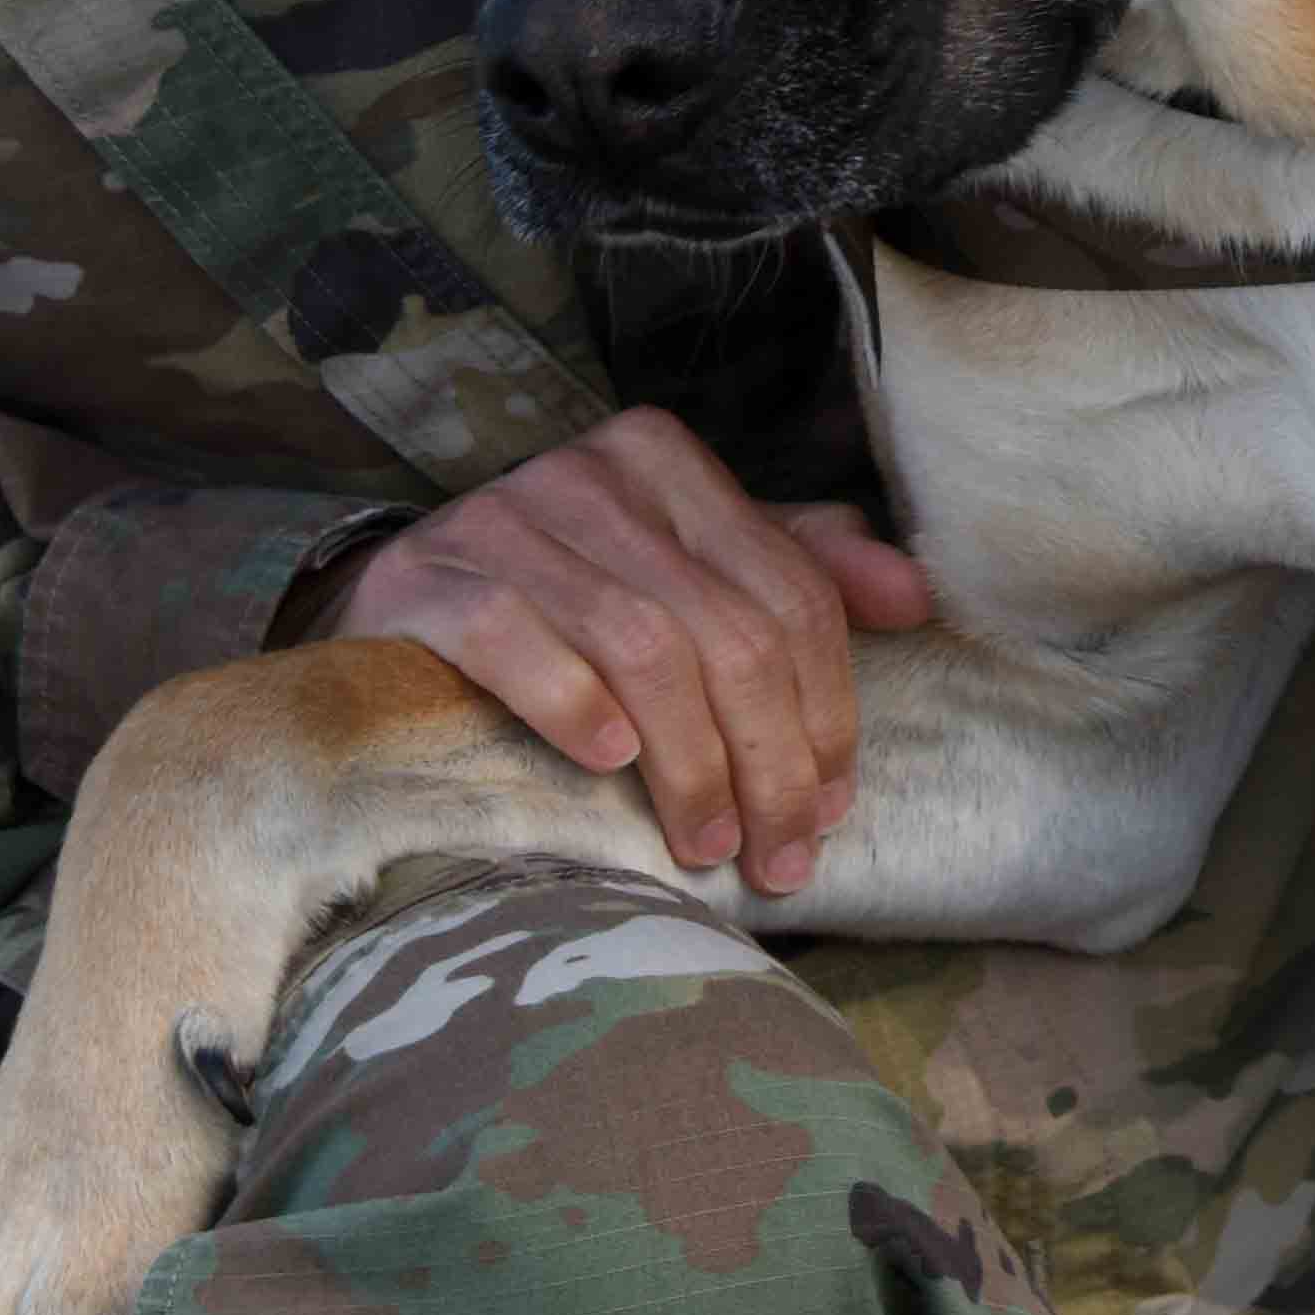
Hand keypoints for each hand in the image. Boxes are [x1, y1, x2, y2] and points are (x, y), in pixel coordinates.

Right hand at [302, 410, 927, 895]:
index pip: (786, 589)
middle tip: (781, 855)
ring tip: (709, 844)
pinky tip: (607, 766)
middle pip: (725, 628)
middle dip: (769, 758)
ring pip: (641, 645)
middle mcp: (588, 473)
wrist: (397, 603)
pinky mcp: (428, 579)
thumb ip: (798, 571)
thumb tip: (917, 598)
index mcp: (664, 459)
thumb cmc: (569, 598)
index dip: (826, 708)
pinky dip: (573, 705)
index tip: (830, 807)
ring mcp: (502, 520)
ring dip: (689, 762)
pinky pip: (518, 641)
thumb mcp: (687, 569)